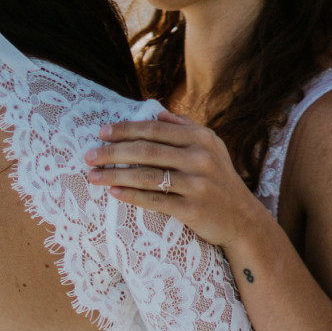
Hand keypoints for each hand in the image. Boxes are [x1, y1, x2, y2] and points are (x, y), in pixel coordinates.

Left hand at [83, 111, 266, 253]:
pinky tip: (114, 192)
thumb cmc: (220, 180)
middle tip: (88, 156)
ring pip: (147, 175)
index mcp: (200, 138)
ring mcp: (197, 184)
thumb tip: (156, 111)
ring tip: (93, 176)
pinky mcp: (193, 209)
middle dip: (113, 152)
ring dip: (115, 175)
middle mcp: (199, 158)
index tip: (101, 133)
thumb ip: (185, 127)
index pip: (155, 129)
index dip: (126, 129)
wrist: (242, 219)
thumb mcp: (211, 147)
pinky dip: (132, 196)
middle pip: (146, 150)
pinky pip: (155, 200)